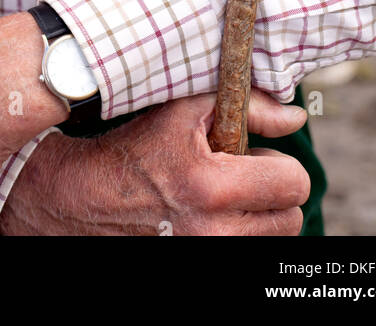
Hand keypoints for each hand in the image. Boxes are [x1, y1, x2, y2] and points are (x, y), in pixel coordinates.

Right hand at [0, 88, 310, 235]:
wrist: (79, 197)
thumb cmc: (132, 148)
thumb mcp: (181, 111)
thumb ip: (246, 105)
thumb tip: (296, 116)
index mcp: (212, 187)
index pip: (293, 183)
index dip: (278, 163)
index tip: (255, 156)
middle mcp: (213, 232)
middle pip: (290, 220)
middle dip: (271, 194)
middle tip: (238, 176)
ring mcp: (206, 257)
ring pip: (272, 242)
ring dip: (256, 219)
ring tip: (222, 198)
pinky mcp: (199, 269)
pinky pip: (244, 254)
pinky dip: (236, 235)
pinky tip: (209, 217)